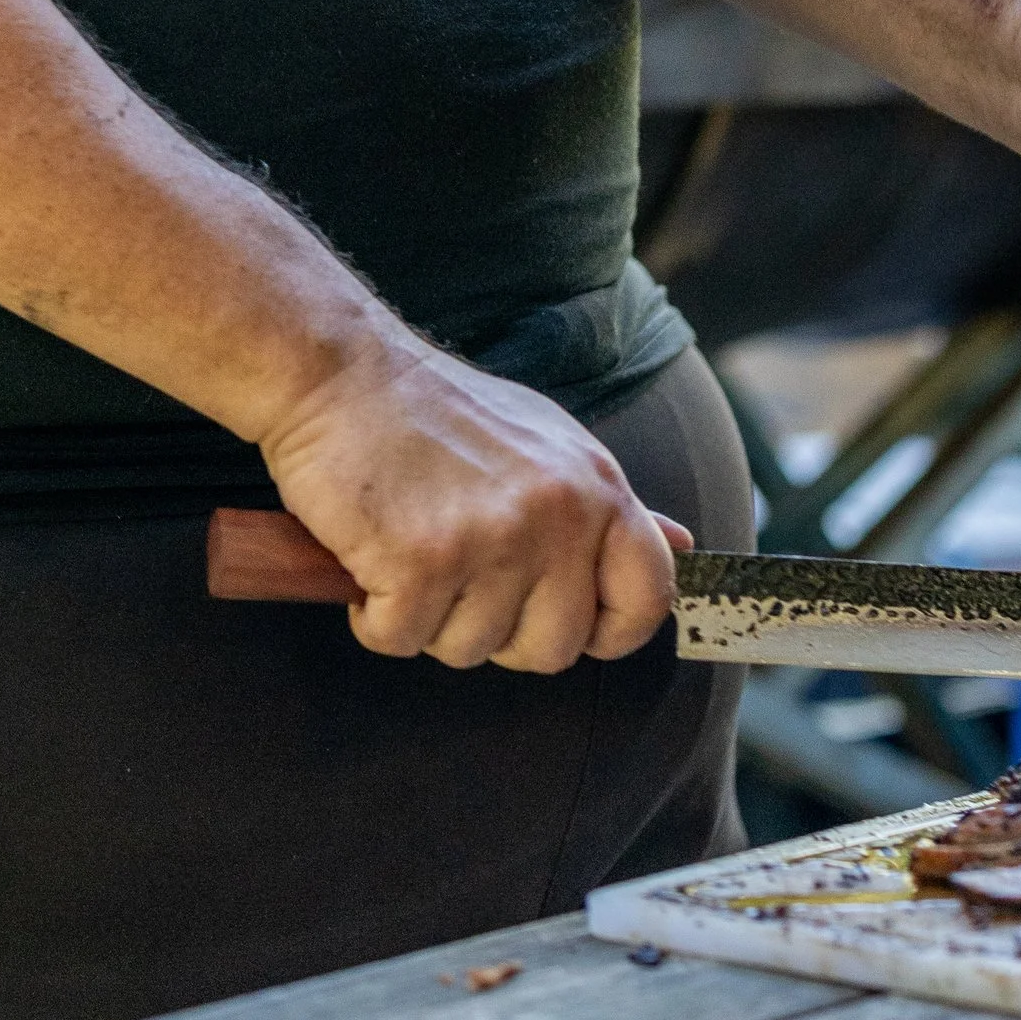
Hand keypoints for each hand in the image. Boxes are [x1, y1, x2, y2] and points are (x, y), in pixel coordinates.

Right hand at [254, 336, 690, 674]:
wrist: (337, 370)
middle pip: (554, 649)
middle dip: (497, 631)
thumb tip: (684, 547)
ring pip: (470, 649)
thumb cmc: (433, 412)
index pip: (648, 597)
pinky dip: (374, 615)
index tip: (563, 624)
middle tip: (455, 575)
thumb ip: (605, 506)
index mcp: (596, 486)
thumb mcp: (545, 444)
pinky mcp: (422, 563)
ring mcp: (493, 540)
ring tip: (407, 544)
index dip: (610, 632)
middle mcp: (558, 515)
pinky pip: (401, 639)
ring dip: (427, 617)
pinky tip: (368, 554)